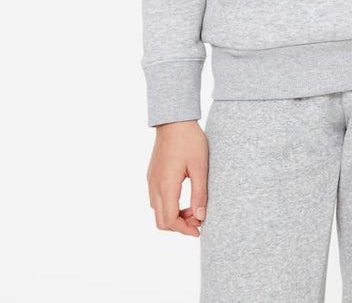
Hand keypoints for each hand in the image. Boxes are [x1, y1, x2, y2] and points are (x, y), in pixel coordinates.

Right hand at [147, 119, 208, 235]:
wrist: (174, 121)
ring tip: (194, 209)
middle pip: (161, 221)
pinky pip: (157, 200)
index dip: (184, 229)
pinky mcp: (152, 176)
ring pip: (158, 212)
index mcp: (166, 186)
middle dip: (179, 226)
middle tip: (198, 221)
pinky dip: (170, 206)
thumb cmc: (189, 141)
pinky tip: (185, 199)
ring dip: (174, 217)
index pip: (170, 220)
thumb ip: (200, 193)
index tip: (199, 230)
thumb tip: (200, 216)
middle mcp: (154, 187)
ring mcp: (151, 182)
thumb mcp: (200, 166)